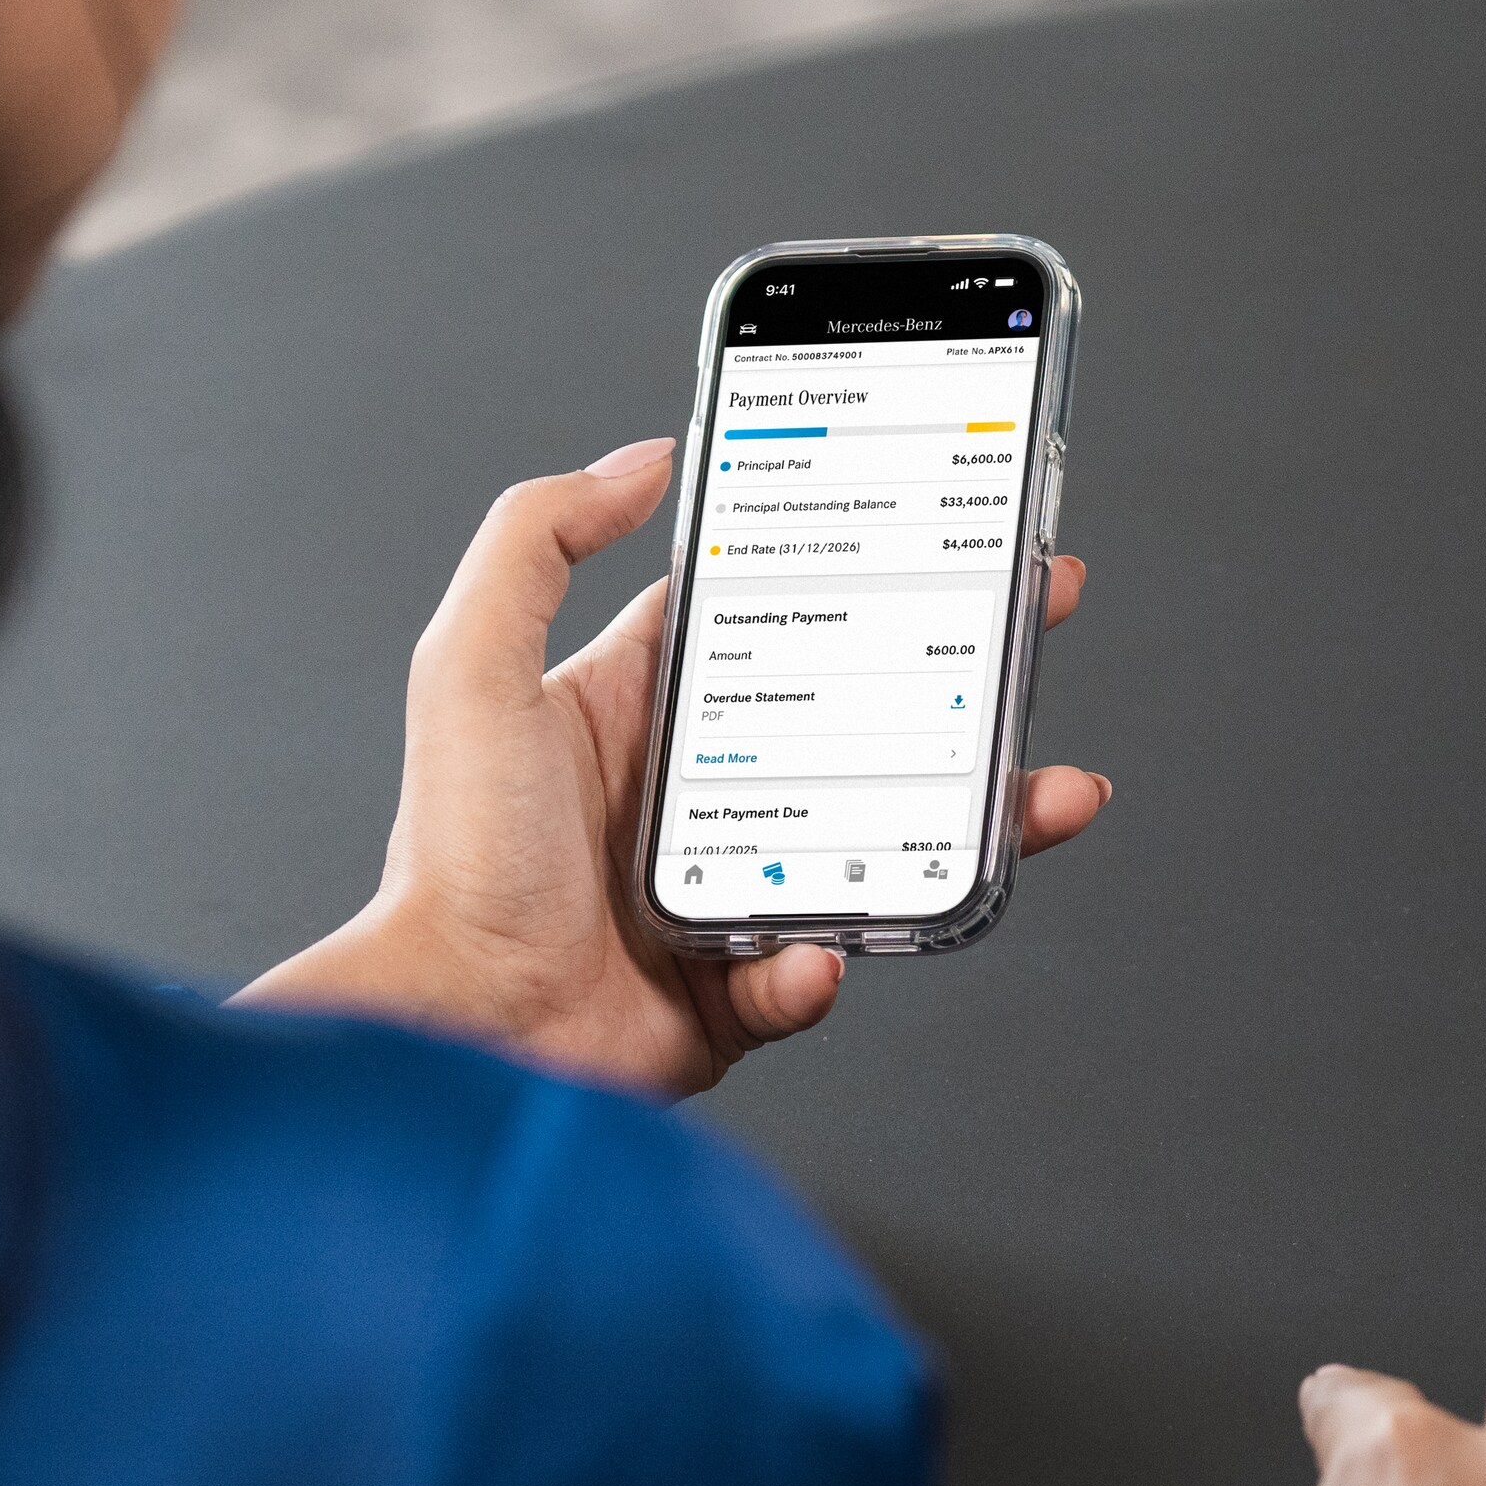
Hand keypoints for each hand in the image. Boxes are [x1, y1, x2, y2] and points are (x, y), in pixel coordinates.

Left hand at [239, 437, 1108, 1096]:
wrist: (455, 1025)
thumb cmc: (450, 858)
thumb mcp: (472, 665)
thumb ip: (536, 541)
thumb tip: (637, 460)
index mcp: (643, 710)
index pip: (776, 620)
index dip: (864, 575)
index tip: (945, 535)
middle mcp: (696, 797)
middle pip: (864, 724)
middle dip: (962, 683)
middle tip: (1034, 630)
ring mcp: (727, 894)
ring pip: (883, 848)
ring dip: (970, 826)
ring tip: (1033, 802)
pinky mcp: (735, 991)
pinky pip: (812, 973)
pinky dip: (820, 967)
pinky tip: (813, 949)